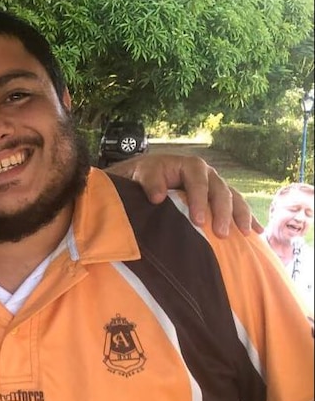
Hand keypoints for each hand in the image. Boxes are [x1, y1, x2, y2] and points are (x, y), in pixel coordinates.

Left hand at [105, 154, 260, 237]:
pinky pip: (238, 207)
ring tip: (244, 234)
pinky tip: (256, 233)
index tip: (197, 220)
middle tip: (221, 233)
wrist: (151, 175)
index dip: (199, 200)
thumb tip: (158, 197)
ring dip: (240, 216)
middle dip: (223, 212)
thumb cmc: (147, 174)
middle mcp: (209, 175)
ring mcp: (217, 186)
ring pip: (234, 199)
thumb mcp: (143, 173)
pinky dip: (248, 219)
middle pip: (221, 191)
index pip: (198, 182)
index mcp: (191, 166)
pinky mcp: (220, 199)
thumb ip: (150, 182)